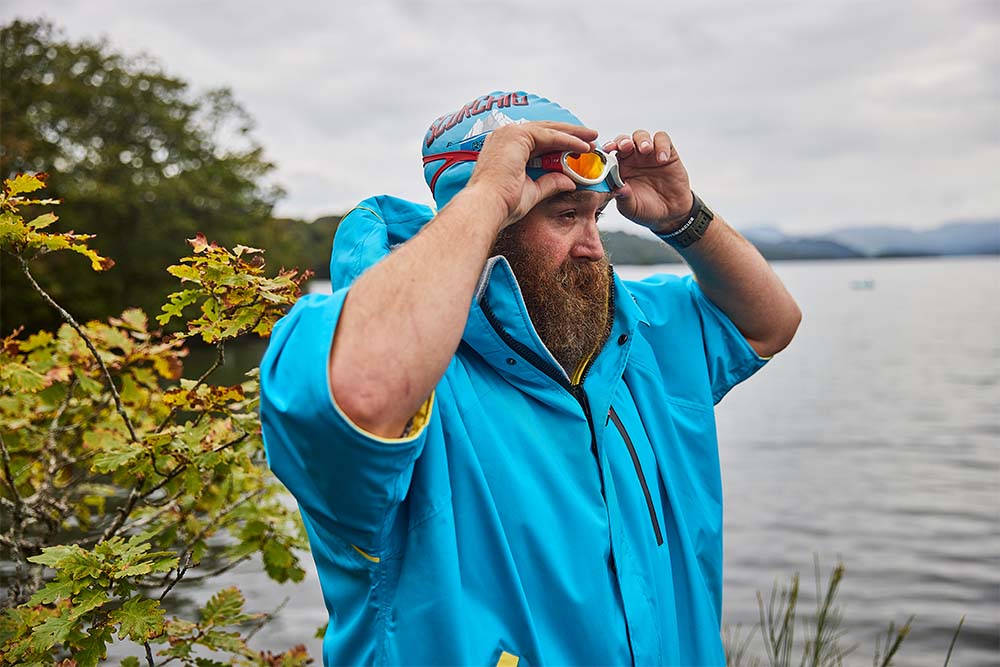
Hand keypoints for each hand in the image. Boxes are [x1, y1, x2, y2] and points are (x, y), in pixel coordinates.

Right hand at [466, 121, 597, 228]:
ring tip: (592, 139)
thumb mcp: (533, 191)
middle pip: (545, 130)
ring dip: (573, 134)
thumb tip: (570, 182)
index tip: (579, 149)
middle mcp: (505, 136)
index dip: (561, 142)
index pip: (538, 139)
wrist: (487, 208)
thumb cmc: (502, 204)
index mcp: (506, 148)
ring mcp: (509, 133)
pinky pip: (549, 136)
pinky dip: (568, 140)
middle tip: (591, 138)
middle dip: (571, 133)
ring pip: (549, 129)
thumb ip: (550, 183)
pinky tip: (582, 146)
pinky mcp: (516, 136)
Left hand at [603, 130, 693, 232]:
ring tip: (646, 149)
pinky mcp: (666, 153)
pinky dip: (662, 145)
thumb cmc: (646, 210)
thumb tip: (618, 188)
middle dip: (623, 141)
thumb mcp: (631, 208)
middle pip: (624, 140)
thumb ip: (624, 198)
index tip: (607, 150)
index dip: (607, 149)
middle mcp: (632, 159)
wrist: (670, 214)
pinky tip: (662, 159)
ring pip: (641, 136)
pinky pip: (662, 139)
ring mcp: (648, 154)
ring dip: (641, 140)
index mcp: (619, 169)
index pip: (609, 154)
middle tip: (625, 146)